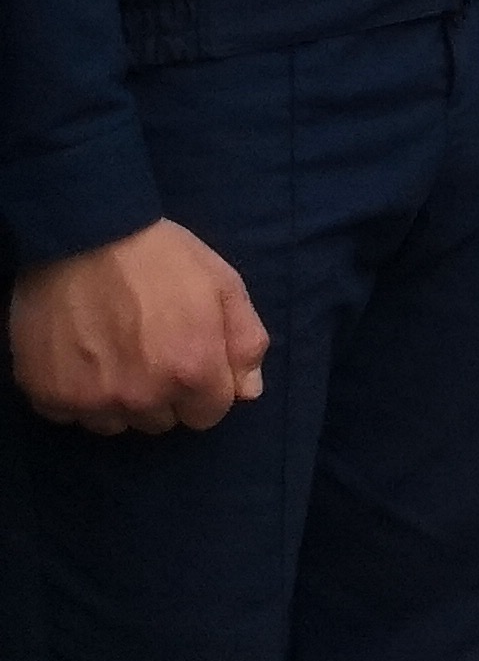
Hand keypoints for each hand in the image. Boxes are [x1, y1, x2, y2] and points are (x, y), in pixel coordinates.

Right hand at [10, 222, 267, 433]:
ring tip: (113, 354)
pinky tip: (81, 358)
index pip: (208, 415)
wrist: (84, 236)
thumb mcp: (224, 286)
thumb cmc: (161, 257)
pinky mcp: (48, 396)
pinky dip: (76, 395)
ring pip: (115, 424)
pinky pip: (70, 416)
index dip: (203, 389)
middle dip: (162, 394)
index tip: (189, 361)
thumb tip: (248, 392)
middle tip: (149, 350)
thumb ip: (245, 343)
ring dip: (119, 399)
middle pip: (162, 421)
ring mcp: (91, 400)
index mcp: (192, 371)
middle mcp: (142, 396)